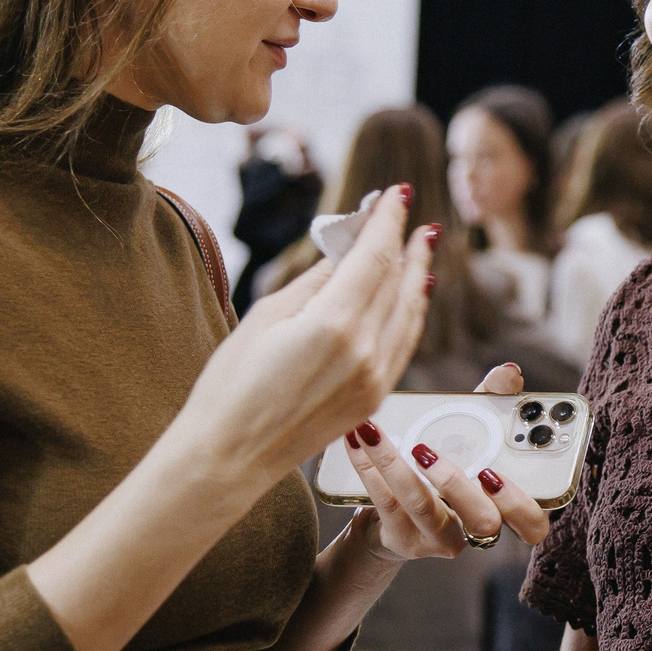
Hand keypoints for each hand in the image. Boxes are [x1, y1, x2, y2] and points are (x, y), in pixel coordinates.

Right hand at [168, 184, 433, 495]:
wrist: (230, 456)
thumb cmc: (231, 385)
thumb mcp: (267, 318)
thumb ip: (316, 282)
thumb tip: (345, 254)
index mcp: (334, 324)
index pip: (375, 257)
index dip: (388, 221)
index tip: (398, 194)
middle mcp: (366, 351)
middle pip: (398, 282)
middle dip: (406, 243)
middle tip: (409, 213)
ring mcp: (376, 378)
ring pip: (409, 313)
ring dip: (417, 276)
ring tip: (421, 247)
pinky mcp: (376, 398)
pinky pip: (404, 344)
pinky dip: (411, 313)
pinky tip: (412, 295)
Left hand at [335, 364, 551, 561]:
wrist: (394, 521)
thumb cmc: (446, 473)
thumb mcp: (473, 437)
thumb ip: (492, 405)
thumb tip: (510, 372)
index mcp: (504, 510)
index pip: (532, 525)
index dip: (519, 505)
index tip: (493, 471)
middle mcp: (477, 533)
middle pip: (483, 522)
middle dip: (456, 484)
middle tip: (424, 450)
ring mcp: (439, 540)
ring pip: (422, 506)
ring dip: (394, 464)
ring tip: (373, 431)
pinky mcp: (403, 541)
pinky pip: (385, 502)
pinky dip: (368, 466)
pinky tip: (357, 440)